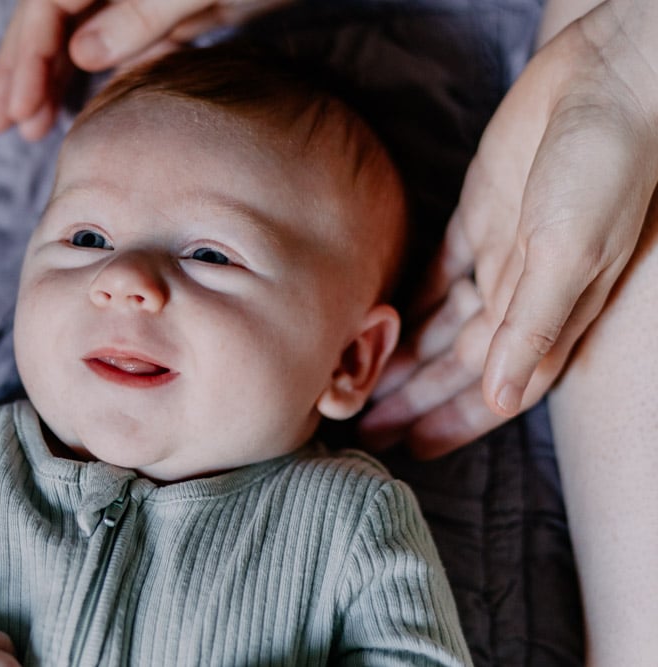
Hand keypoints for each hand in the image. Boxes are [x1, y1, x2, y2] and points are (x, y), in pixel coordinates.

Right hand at [0, 0, 291, 138]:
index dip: (26, 58)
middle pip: (53, 20)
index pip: (47, 3)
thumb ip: (139, 13)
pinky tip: (83, 107)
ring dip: (55, 79)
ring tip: (33, 127)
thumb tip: (79, 55)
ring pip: (81, 36)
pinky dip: (101, 77)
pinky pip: (123, 47)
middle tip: (0, 125)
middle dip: (23, 72)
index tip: (17, 110)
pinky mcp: (173, 13)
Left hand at [359, 0, 657, 457]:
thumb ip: (535, 326)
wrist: (605, 83)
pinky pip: (437, 272)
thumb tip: (505, 399)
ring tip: (363, 385)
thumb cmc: (604, 169)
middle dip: (415, 397)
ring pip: (443, 323)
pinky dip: (412, 301)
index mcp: (551, 313)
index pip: (497, 384)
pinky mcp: (478, 218)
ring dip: (407, 356)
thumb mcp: (569, 254)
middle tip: (365, 426)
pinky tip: (383, 324)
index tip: (413, 447)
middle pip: (459, 361)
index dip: (456, 419)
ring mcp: (499, 256)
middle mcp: (522, 293)